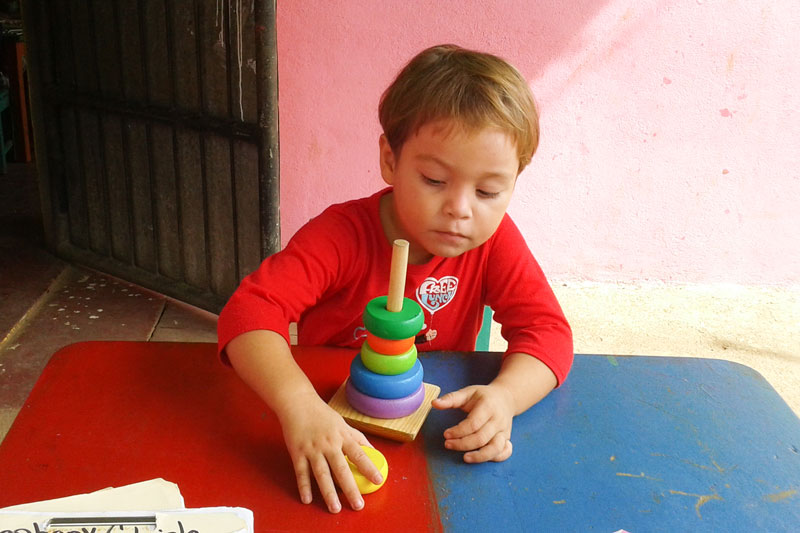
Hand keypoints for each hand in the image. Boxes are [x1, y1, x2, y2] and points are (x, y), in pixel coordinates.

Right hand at [278, 393, 382, 512]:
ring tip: (335, 508)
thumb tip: (373, 451)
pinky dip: (304, 487)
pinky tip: (308, 499)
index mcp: (342, 436)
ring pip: (322, 474)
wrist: (298, 403)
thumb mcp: (343, 423)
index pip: (359, 454)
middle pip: (341, 469)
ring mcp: (312, 449)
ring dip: (329, 493)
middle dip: (350, 489)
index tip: (378, 480)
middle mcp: (328, 444)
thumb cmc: (322, 414)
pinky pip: (301, 473)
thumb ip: (357, 438)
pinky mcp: (297, 453)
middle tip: (358, 505)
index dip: (369, 468)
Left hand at [431, 384, 514, 462]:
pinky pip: (505, 452)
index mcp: (488, 406)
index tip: (446, 434)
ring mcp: (504, 430)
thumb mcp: (467, 392)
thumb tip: (434, 403)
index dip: (458, 431)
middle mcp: (498, 420)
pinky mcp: (507, 438)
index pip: (473, 424)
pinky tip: (482, 458)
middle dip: (463, 444)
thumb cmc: (483, 396)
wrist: (505, 397)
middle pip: (481, 438)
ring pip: (495, 448)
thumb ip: (451, 399)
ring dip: (480, 456)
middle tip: (448, 445)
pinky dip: (496, 458)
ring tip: (465, 458)